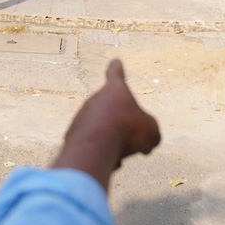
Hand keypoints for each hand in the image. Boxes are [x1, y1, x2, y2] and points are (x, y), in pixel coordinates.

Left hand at [51, 60, 160, 191]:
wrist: (95, 146)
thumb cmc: (127, 131)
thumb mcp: (151, 132)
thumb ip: (151, 134)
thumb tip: (147, 146)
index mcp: (114, 90)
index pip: (116, 74)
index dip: (117, 69)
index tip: (115, 61)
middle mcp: (95, 99)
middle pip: (112, 112)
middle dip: (123, 128)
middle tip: (133, 144)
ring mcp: (81, 116)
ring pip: (103, 132)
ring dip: (113, 144)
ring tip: (119, 156)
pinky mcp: (72, 134)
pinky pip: (92, 145)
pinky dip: (101, 154)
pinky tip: (107, 163)